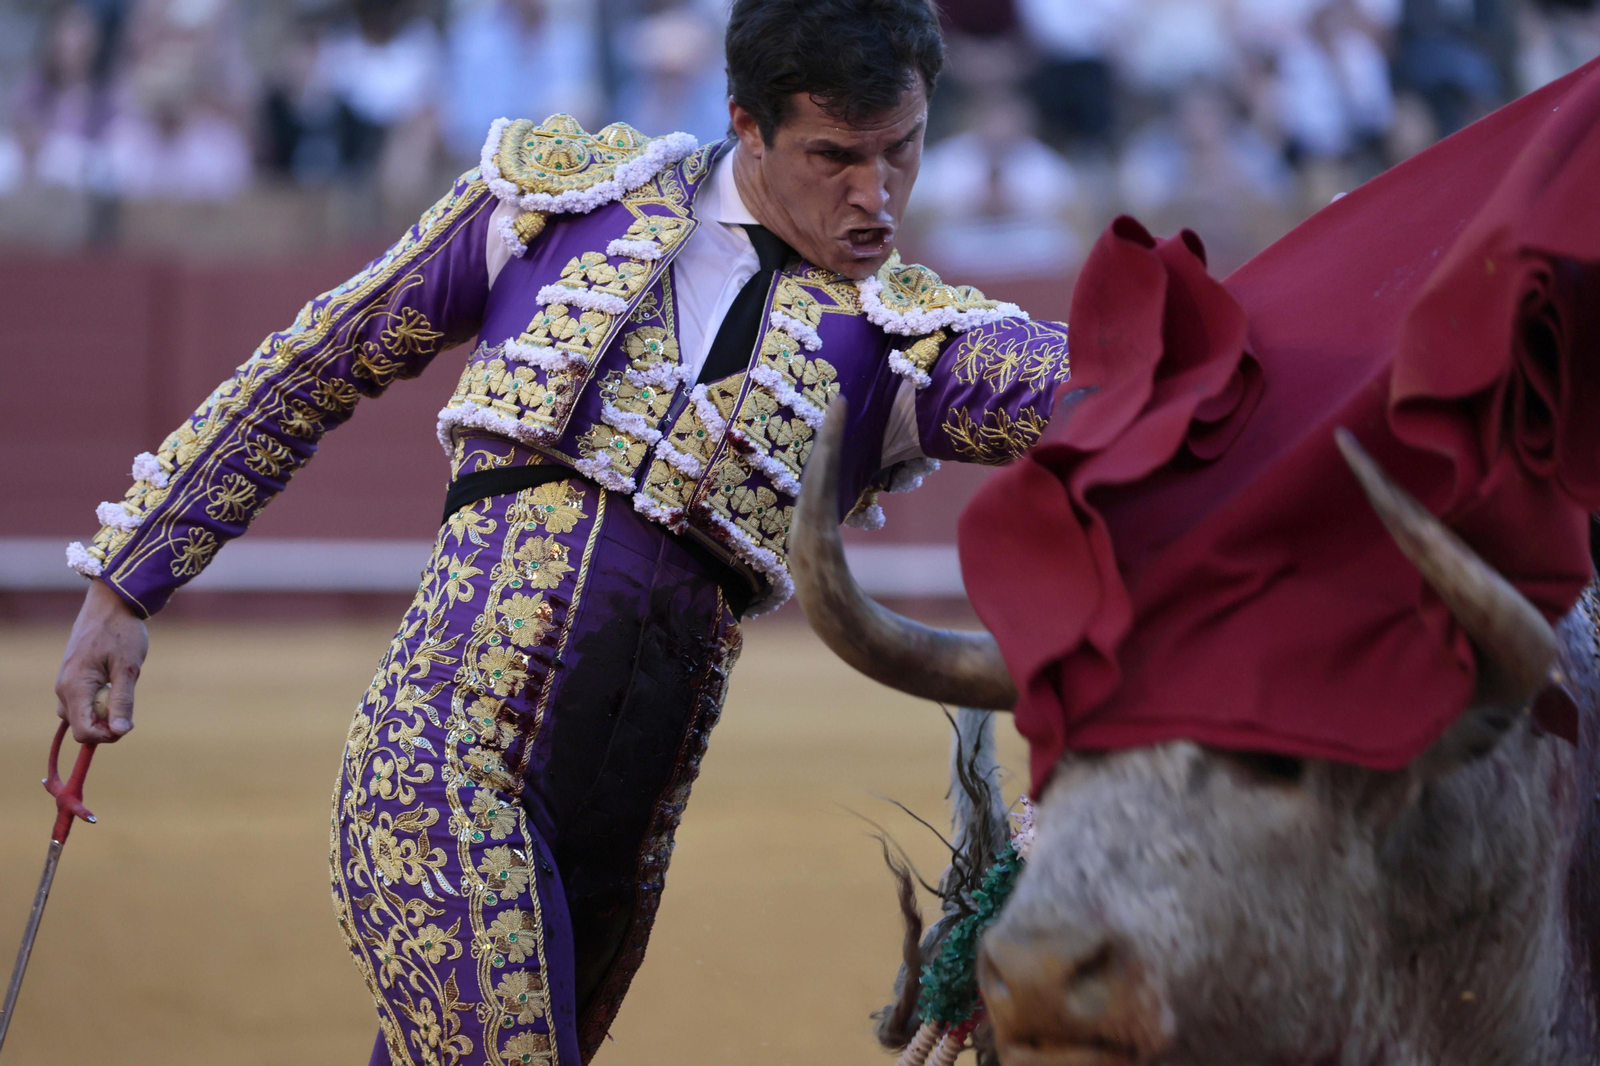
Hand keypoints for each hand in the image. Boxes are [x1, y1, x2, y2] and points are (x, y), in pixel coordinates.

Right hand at [55, 580, 147, 742]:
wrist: (111, 604)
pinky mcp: (71, 676)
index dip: (106, 736)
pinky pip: (80, 701)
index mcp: (75, 688)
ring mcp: (65, 682)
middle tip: (127, 707)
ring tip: (120, 691)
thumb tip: (120, 731)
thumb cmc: (122, 632)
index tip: (128, 723)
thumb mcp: (128, 668)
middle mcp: (63, 688)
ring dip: (100, 713)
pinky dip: (97, 701)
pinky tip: (112, 685)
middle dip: (104, 726)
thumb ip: (123, 701)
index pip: (83, 732)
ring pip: (79, 714)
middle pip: (80, 726)